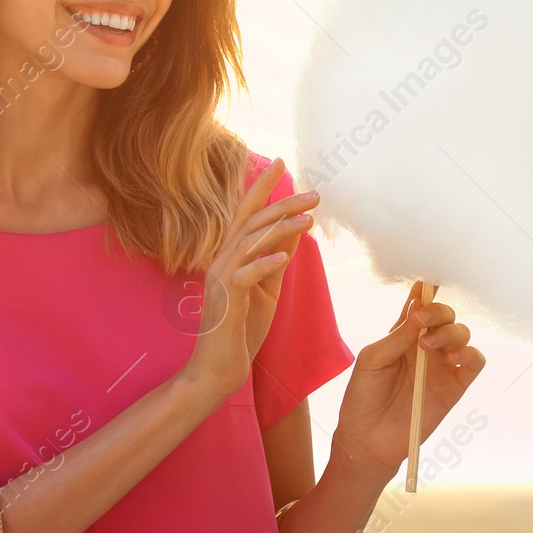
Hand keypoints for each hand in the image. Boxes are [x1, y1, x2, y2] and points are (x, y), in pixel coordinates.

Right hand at [181, 158, 318, 403]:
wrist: (218, 371)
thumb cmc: (241, 329)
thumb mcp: (268, 289)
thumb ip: (277, 258)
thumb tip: (297, 229)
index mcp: (231, 255)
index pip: (246, 212)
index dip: (261, 186)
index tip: (280, 161)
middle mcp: (221, 260)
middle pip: (251, 221)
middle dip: (283, 203)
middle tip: (315, 193)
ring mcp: (220, 280)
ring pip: (248, 243)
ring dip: (279, 229)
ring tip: (308, 219)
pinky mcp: (224, 302)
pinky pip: (243, 276)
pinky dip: (263, 264)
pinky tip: (283, 257)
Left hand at [332, 280, 485, 478]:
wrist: (367, 440)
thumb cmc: (363, 398)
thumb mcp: (372, 360)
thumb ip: (397, 336)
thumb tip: (419, 308)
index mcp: (403, 335)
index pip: (420, 304)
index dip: (427, 290)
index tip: (428, 280)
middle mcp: (426, 347)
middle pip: (446, 315)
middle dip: (438, 311)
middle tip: (422, 321)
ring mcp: (442, 366)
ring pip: (462, 334)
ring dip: (451, 332)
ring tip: (429, 347)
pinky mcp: (454, 387)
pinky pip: (475, 362)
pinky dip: (469, 354)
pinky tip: (452, 359)